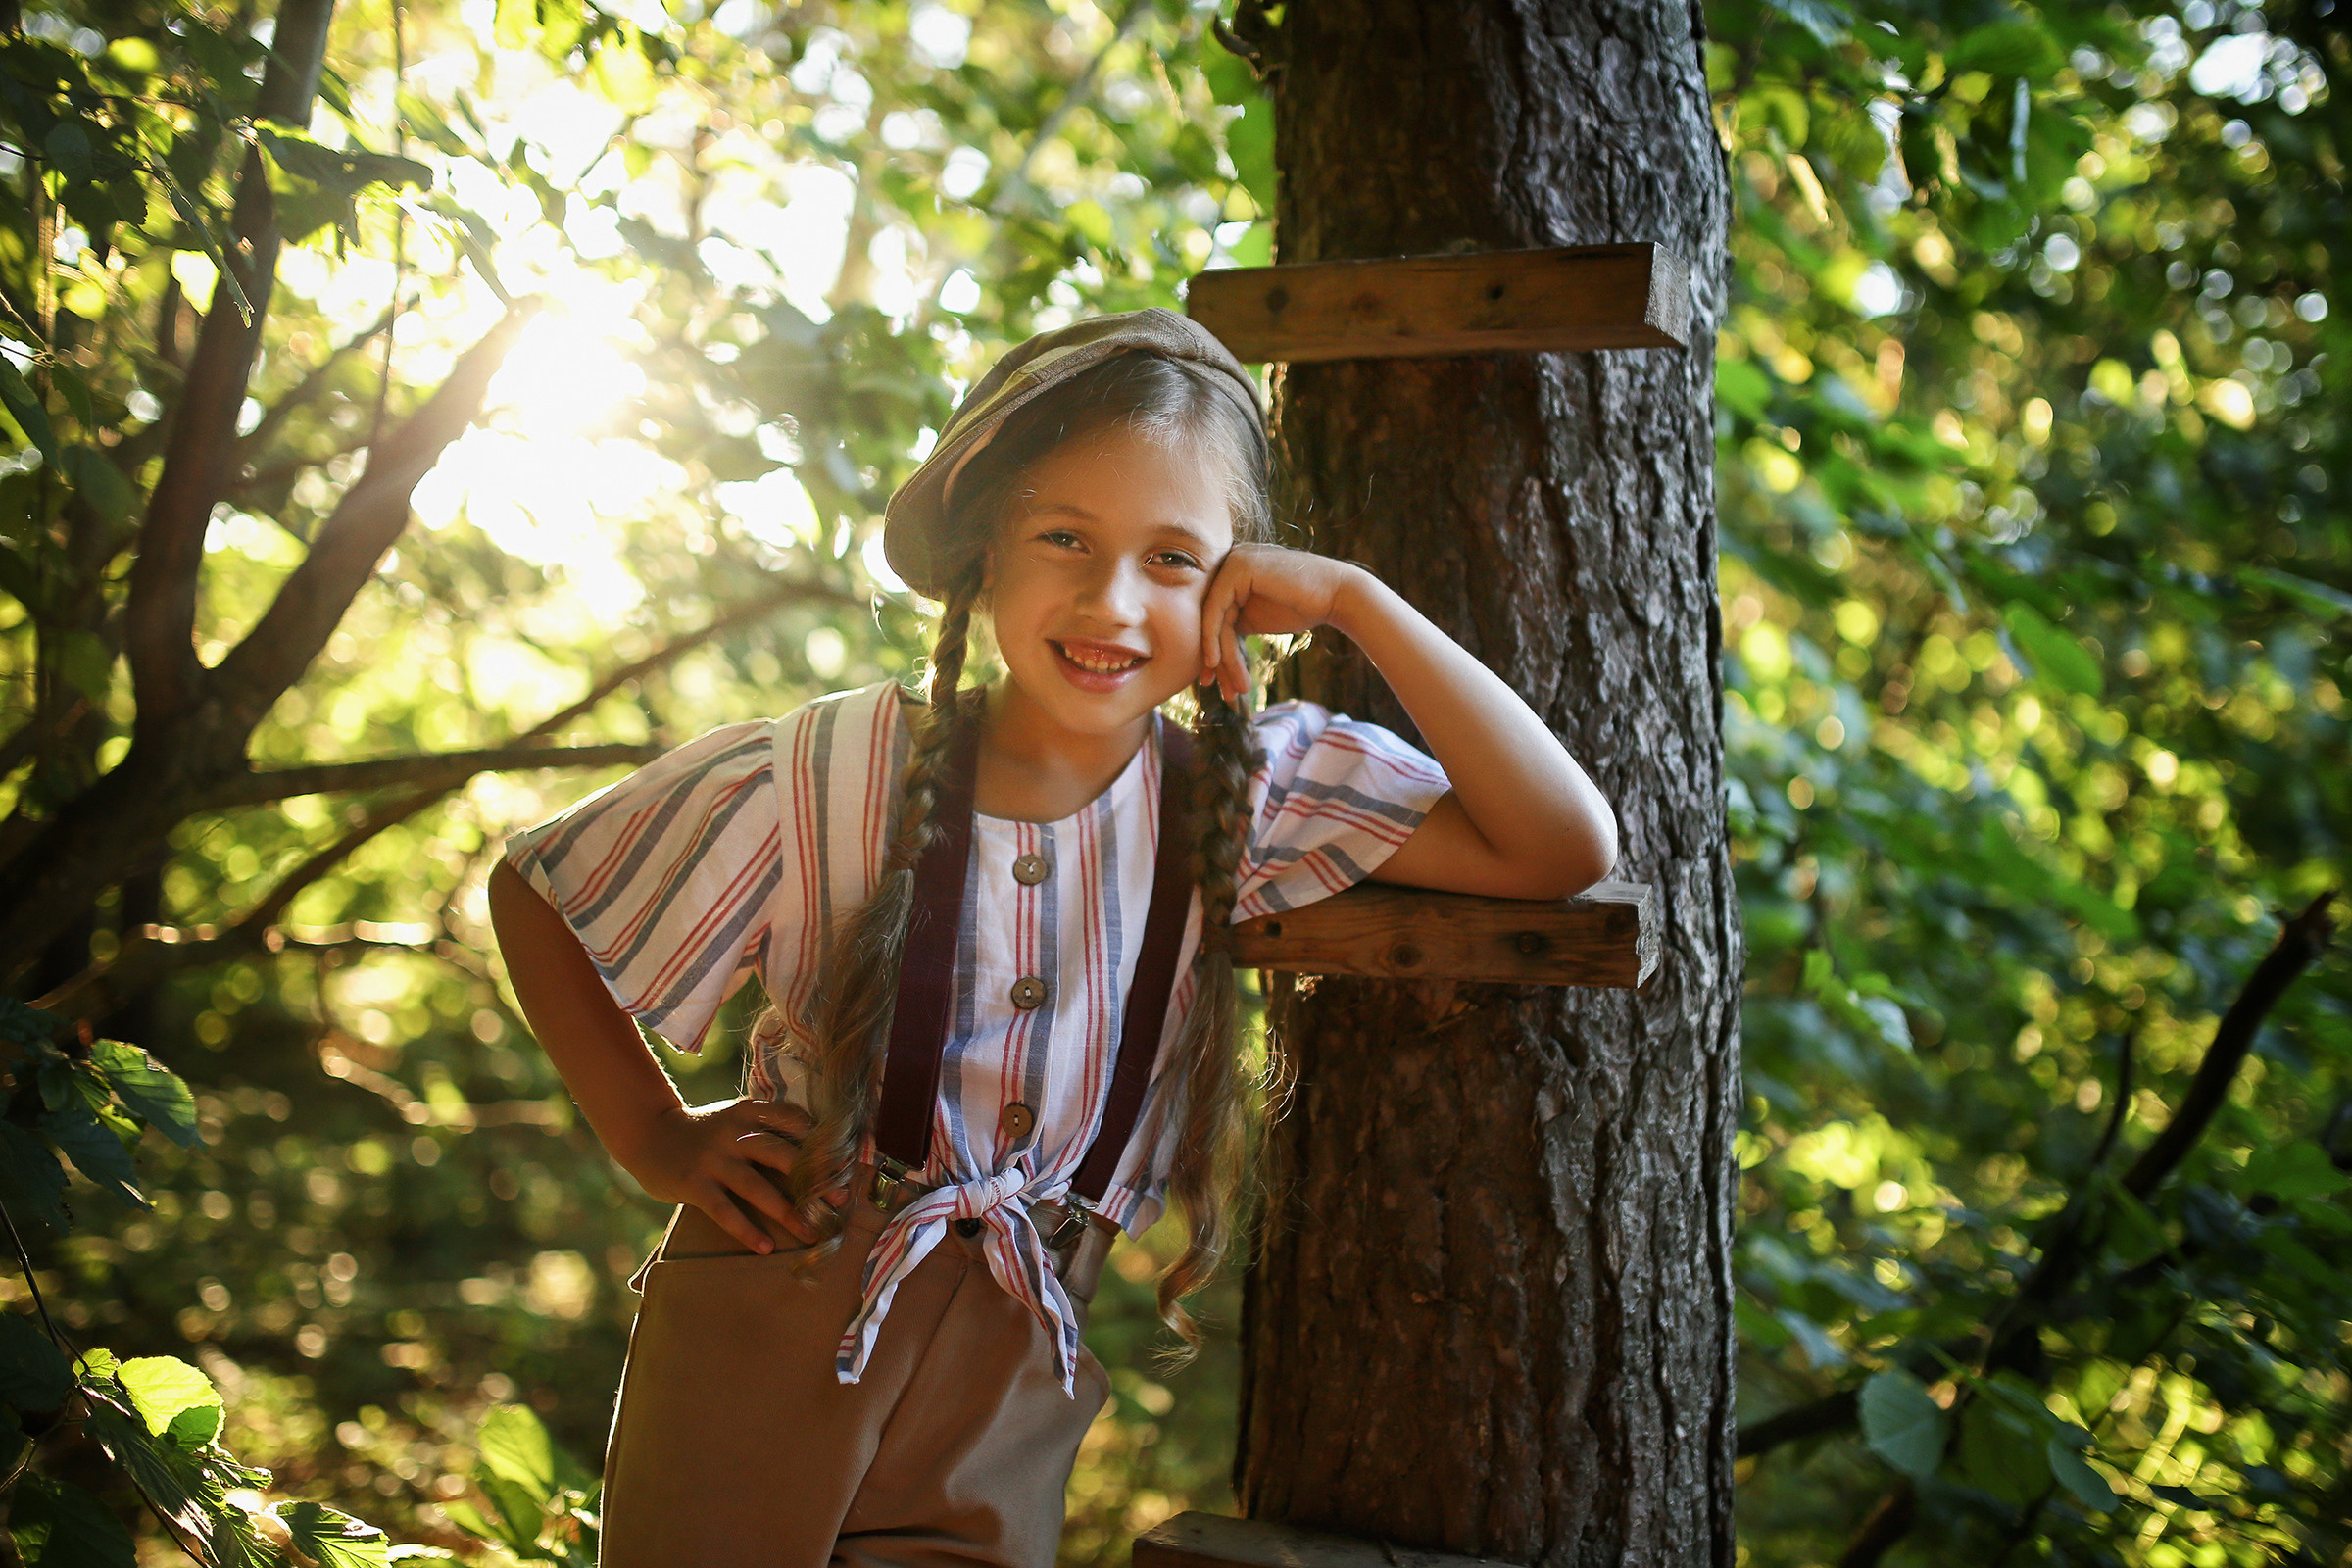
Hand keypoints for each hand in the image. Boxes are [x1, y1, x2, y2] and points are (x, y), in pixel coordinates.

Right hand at [616, 1098, 837, 1253]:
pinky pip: (724, 1210)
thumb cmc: (707, 1132)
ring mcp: (713, 1158)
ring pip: (757, 1187)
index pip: (795, 1122)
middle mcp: (734, 1132)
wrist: (650, 1135)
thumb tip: (822, 1155)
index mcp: (751, 1112)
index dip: (823, 1143)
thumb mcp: (738, 1120)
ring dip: (787, 1212)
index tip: (847, 1165)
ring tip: (811, 1234)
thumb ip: (770, 1130)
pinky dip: (746, 1230)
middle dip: (814, 1179)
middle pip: (782, 1154)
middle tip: (839, 1202)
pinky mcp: (694, 1183)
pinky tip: (765, 1247)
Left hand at [1197, 544, 1367, 700]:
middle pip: (1210, 618)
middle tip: (1219, 690)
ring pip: (1212, 619)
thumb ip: (1231, 624)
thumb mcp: (1256, 618)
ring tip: (1234, 688)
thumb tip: (1206, 653)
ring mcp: (1232, 561)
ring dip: (1221, 657)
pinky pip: (1216, 609)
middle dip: (1215, 660)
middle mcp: (1228, 562)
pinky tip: (1215, 662)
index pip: (1213, 616)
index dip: (1212, 652)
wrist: (1337, 595)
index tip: (1213, 683)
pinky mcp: (1238, 568)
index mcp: (1231, 572)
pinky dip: (1213, 639)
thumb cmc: (1303, 607)